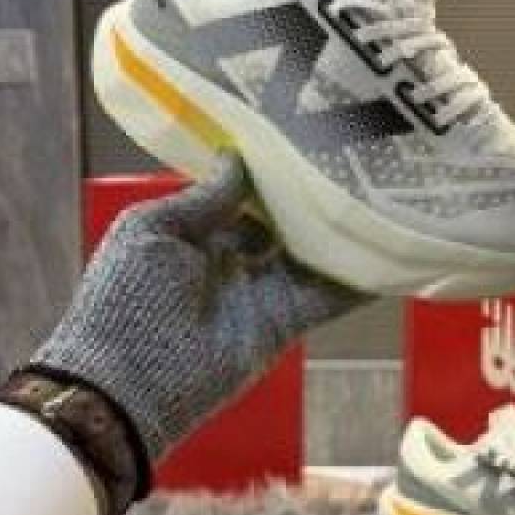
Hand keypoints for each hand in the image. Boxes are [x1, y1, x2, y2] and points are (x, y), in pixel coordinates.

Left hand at [32, 154, 370, 460]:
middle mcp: (231, 257)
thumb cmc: (126, 297)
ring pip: (309, 254)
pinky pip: (326, 297)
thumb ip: (204, 197)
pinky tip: (388, 251)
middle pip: (281, 220)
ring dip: (338, 231)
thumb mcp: (153, 230)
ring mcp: (260, 291)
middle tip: (350, 155)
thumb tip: (238, 157)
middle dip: (309, 194)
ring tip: (379, 193)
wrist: (129, 382)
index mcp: (193, 231)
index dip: (268, 166)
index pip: (240, 192)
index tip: (301, 132)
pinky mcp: (283, 323)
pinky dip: (356, 279)